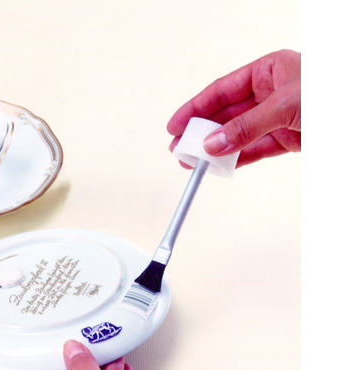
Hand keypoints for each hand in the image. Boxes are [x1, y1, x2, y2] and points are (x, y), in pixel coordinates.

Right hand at [167, 49, 300, 167]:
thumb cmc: (331, 95)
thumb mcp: (285, 104)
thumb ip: (247, 126)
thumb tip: (213, 144)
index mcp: (267, 71)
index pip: (221, 91)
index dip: (195, 108)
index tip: (175, 125)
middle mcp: (269, 94)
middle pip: (225, 115)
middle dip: (200, 133)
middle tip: (179, 148)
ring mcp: (276, 118)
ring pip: (237, 135)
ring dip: (215, 150)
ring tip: (193, 161)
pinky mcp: (286, 139)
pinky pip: (255, 150)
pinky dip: (237, 159)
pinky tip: (218, 166)